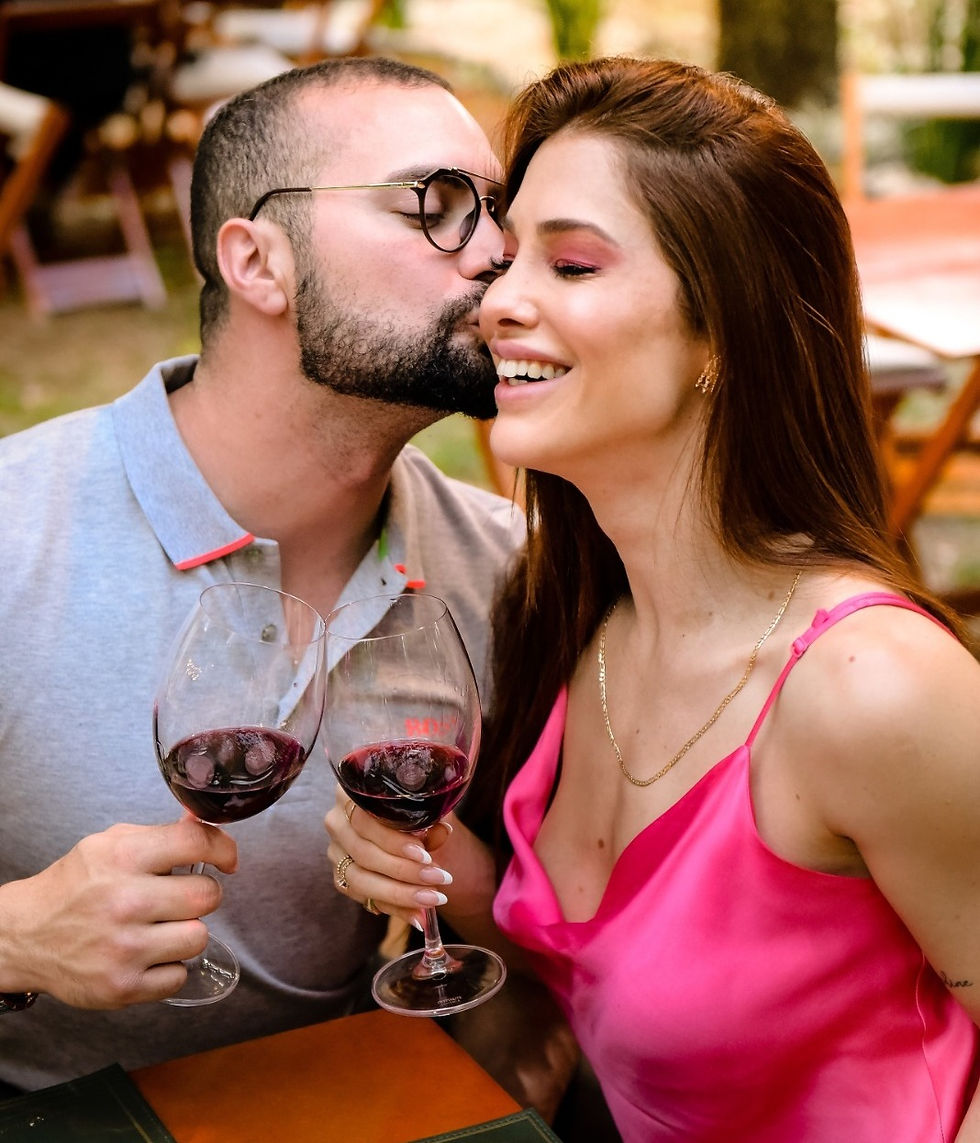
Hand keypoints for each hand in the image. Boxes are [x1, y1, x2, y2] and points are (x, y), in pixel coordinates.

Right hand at [0, 816, 237, 1008]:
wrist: (25, 935)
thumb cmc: (75, 886)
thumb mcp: (110, 844)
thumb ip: (162, 834)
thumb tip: (205, 822)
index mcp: (123, 857)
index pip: (196, 844)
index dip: (223, 849)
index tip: (226, 859)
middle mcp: (125, 902)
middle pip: (207, 897)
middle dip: (201, 895)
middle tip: (181, 899)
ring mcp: (124, 948)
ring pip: (199, 938)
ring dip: (187, 933)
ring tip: (161, 928)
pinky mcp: (122, 987)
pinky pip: (179, 976)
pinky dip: (169, 967)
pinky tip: (148, 955)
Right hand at [324, 787, 498, 941]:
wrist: (411, 828)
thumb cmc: (415, 811)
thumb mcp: (425, 808)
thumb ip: (430, 817)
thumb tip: (442, 830)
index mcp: (351, 793)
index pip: (365, 819)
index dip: (393, 840)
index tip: (424, 854)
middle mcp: (336, 821)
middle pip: (363, 852)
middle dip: (404, 871)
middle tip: (439, 879)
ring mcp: (335, 851)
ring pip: (360, 879)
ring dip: (400, 894)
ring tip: (432, 899)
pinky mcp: (340, 877)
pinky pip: (364, 898)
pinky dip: (394, 908)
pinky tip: (418, 915)